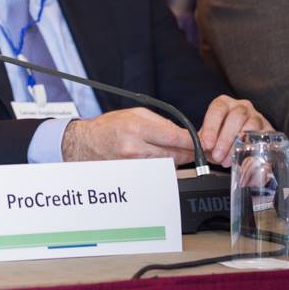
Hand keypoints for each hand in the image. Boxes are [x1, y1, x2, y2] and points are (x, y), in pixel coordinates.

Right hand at [61, 108, 196, 164]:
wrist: (84, 144)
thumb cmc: (107, 127)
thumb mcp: (134, 114)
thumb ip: (161, 122)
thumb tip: (182, 133)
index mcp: (137, 128)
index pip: (176, 137)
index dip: (194, 141)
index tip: (204, 142)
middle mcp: (135, 148)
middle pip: (176, 155)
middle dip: (188, 152)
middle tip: (194, 149)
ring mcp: (133, 165)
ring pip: (168, 165)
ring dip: (174, 159)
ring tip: (168, 151)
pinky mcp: (132, 175)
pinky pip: (157, 172)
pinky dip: (162, 166)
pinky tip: (156, 159)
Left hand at [197, 95, 269, 165]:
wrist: (239, 140)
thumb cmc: (220, 135)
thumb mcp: (207, 135)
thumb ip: (198, 139)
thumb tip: (187, 145)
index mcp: (223, 103)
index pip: (217, 110)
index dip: (211, 128)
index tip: (206, 144)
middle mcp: (241, 107)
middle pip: (235, 118)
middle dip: (224, 139)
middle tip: (217, 156)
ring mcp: (256, 116)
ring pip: (250, 126)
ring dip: (237, 145)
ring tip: (227, 160)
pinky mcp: (267, 129)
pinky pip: (263, 137)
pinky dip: (252, 149)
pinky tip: (243, 158)